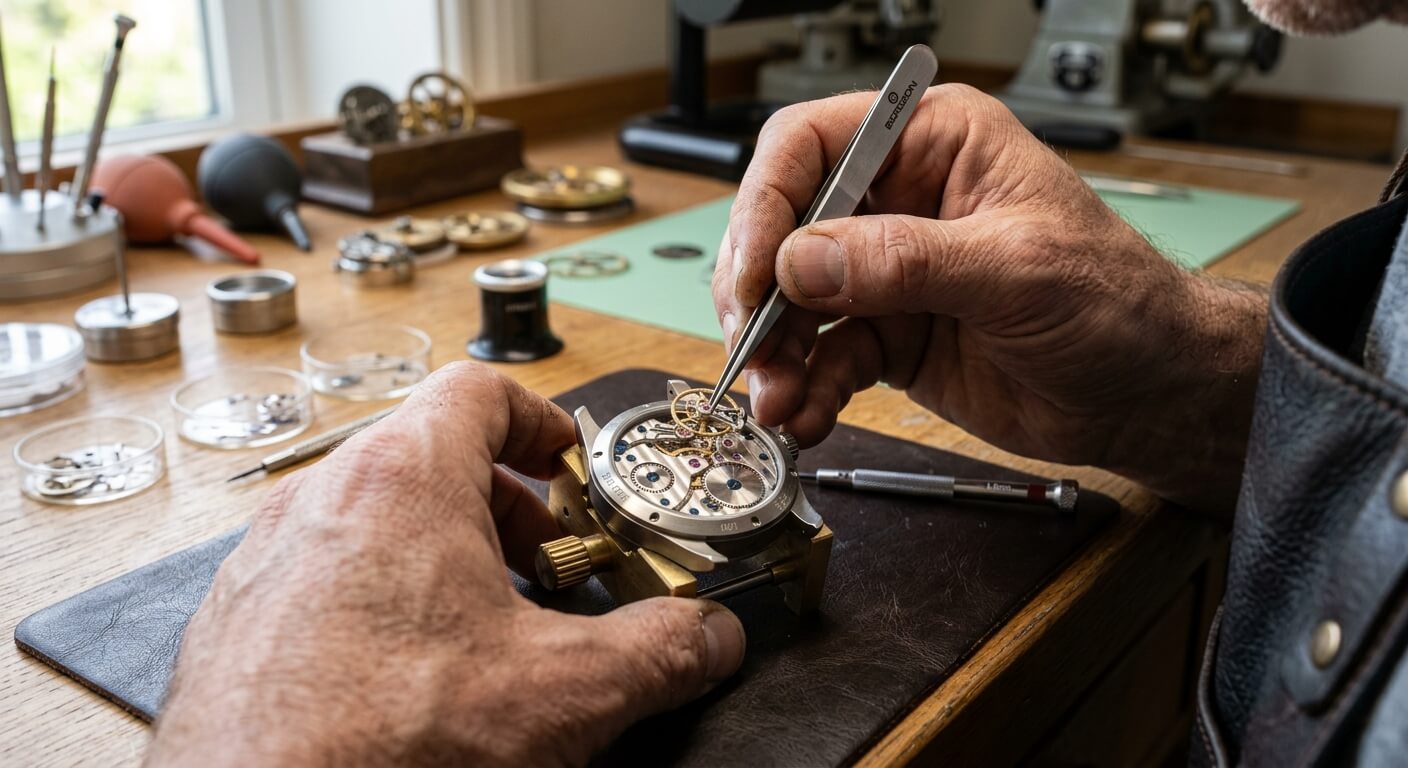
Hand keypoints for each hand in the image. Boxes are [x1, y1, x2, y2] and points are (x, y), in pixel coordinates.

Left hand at [147, 363, 745, 766]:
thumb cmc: (383, 746)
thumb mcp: (563, 692)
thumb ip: (659, 650)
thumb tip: (711, 637)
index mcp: (400, 480)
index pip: (479, 392)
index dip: (541, 419)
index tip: (571, 461)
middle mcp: (321, 500)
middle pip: (428, 455)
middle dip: (504, 504)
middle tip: (546, 562)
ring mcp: (269, 561)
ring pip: (374, 517)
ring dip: (443, 552)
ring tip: (485, 625)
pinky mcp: (239, 624)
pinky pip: (325, 575)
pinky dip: (382, 598)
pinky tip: (413, 675)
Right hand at [714, 85, 1265, 510]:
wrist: (1145, 393)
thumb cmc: (1116, 302)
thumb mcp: (1016, 269)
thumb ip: (906, 261)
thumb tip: (803, 259)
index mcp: (932, 144)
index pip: (812, 144)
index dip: (769, 202)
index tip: (756, 272)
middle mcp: (897, 201)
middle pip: (784, 227)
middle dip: (758, 293)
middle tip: (755, 347)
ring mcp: (886, 273)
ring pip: (791, 302)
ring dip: (774, 354)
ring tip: (776, 400)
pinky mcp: (885, 335)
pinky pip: (821, 359)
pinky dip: (805, 391)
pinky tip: (806, 417)